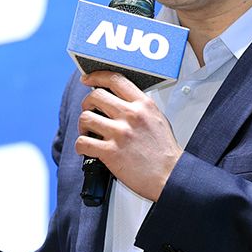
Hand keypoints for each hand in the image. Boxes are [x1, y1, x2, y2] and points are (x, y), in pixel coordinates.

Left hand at [75, 71, 181, 201]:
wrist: (171, 176)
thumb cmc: (165, 152)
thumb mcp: (158, 119)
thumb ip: (139, 107)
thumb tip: (120, 101)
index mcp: (143, 105)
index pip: (115, 79)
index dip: (96, 76)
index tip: (87, 79)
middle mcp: (131, 115)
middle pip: (95, 96)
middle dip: (87, 104)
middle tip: (89, 112)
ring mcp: (120, 133)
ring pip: (85, 117)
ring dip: (82, 126)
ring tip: (88, 132)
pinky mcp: (111, 152)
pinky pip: (83, 142)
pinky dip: (80, 145)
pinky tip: (87, 148)